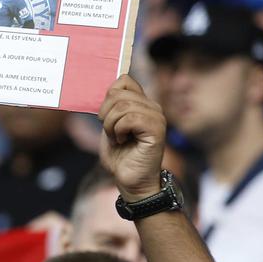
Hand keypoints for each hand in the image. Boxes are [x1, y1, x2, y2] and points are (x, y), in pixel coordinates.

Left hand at [98, 75, 166, 201]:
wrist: (131, 180)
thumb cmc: (121, 156)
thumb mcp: (110, 127)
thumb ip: (110, 108)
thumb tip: (106, 90)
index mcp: (142, 104)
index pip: (124, 80)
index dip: (108, 97)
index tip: (105, 117)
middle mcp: (152, 107)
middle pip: (118, 93)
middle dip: (105, 114)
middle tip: (111, 132)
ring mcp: (156, 117)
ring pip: (122, 106)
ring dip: (111, 125)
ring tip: (117, 138)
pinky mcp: (157, 129)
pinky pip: (131, 118)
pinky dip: (119, 130)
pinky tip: (123, 141)